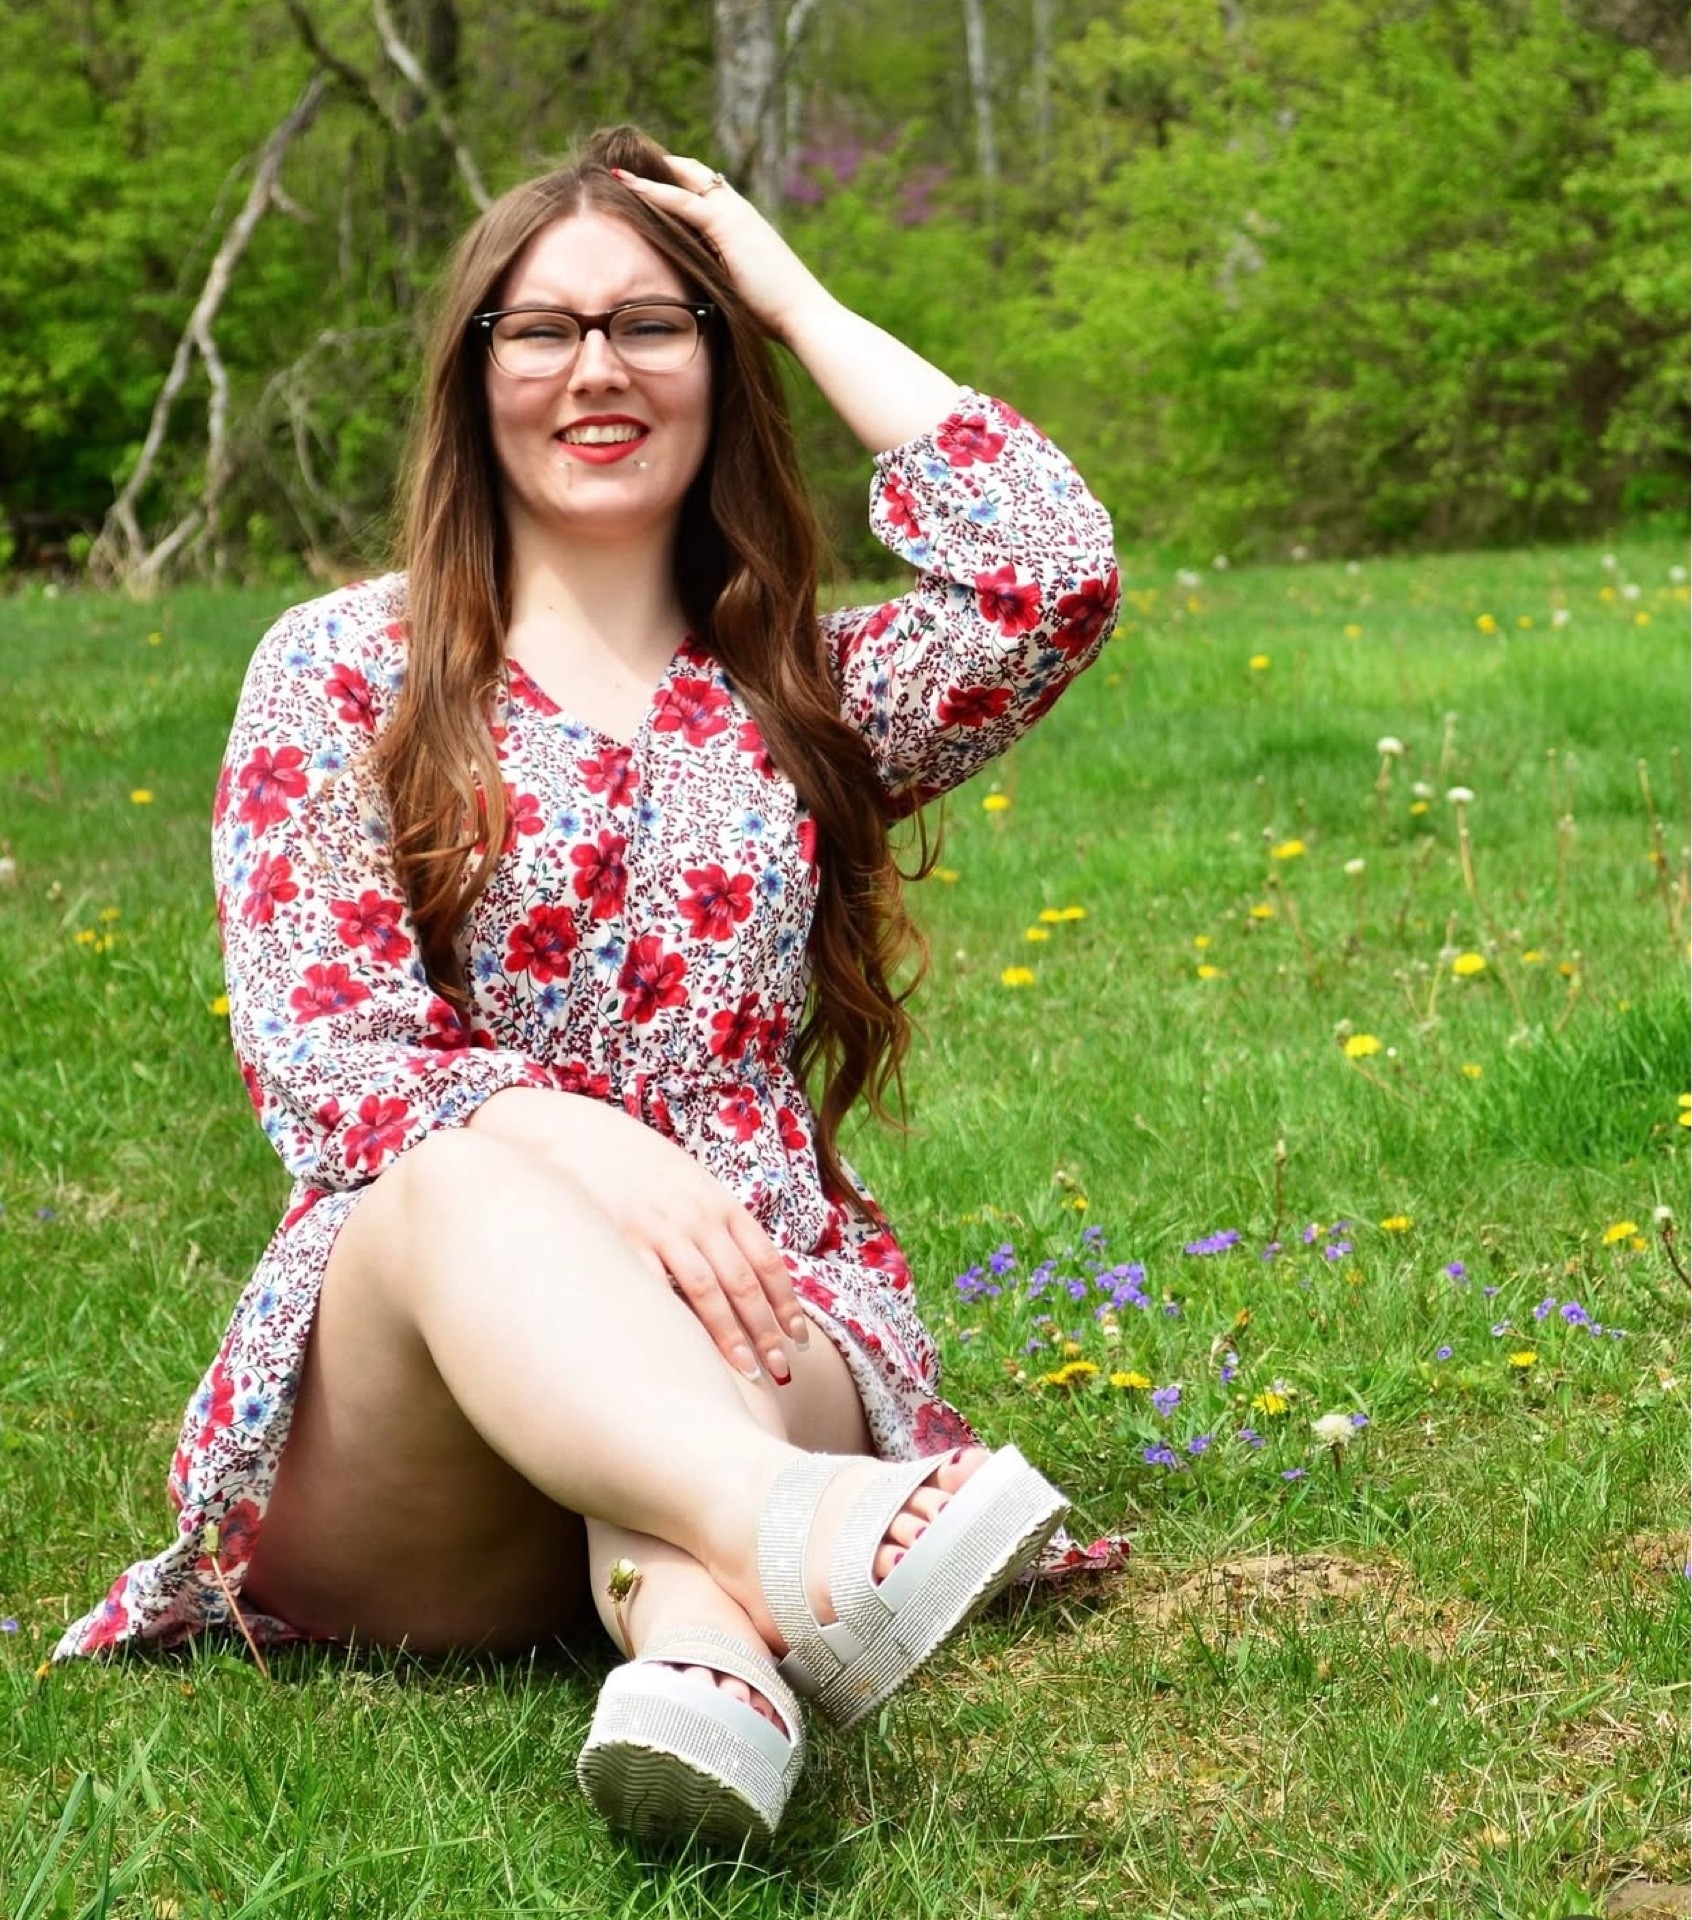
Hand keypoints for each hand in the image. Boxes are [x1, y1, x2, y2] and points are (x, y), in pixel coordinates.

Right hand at [469, 1087, 806, 1384]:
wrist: (579, 1133)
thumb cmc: (638, 1162)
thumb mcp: (689, 1179)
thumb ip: (717, 1219)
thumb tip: (749, 1265)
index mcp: (719, 1203)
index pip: (766, 1259)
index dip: (786, 1302)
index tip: (798, 1338)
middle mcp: (696, 1217)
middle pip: (742, 1282)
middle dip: (766, 1330)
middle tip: (781, 1370)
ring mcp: (658, 1229)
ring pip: (706, 1291)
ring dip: (730, 1336)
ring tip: (746, 1371)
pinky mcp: (620, 1241)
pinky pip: (653, 1287)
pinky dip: (674, 1319)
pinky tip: (686, 1350)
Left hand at [610, 154, 831, 346]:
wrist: (803, 316)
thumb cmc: (778, 315)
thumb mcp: (742, 290)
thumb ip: (720, 279)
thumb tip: (697, 294)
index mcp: (744, 224)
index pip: (708, 191)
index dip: (680, 183)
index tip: (652, 183)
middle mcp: (739, 210)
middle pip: (696, 174)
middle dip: (663, 167)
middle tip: (628, 167)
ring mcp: (734, 214)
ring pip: (686, 179)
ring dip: (651, 173)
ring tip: (617, 170)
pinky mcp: (727, 226)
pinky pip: (682, 201)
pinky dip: (653, 190)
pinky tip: (627, 185)